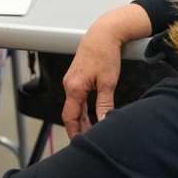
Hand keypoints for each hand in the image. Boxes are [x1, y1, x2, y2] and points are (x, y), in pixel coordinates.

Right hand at [61, 3, 151, 137]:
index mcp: (74, 88)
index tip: (80, 143)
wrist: (103, 34)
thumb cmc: (105, 54)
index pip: (69, 117)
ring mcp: (71, 81)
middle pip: (70, 113)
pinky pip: (76, 98)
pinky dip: (82, 109)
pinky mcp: (76, 78)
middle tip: (89, 140)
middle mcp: (69, 85)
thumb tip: (104, 121)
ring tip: (91, 130)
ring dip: (82, 119)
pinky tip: (90, 114)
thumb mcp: (108, 81)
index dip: (74, 132)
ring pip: (74, 106)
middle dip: (79, 128)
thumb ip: (104, 103)